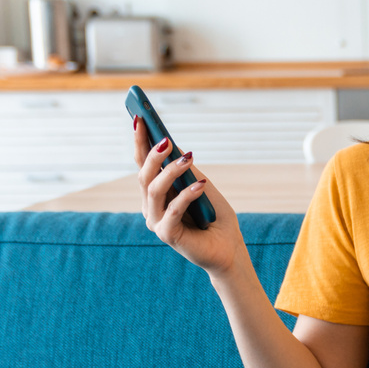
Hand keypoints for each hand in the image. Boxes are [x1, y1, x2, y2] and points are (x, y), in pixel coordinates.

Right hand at [134, 116, 243, 276]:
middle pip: (144, 176)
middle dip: (152, 154)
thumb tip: (170, 142)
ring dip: (170, 172)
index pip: (144, 165)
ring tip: (188, 158)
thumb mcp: (201, 185)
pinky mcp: (167, 235)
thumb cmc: (215, 217)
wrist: (228, 250)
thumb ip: (185, 169)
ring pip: (154, 190)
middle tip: (164, 137)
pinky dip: (187, 195)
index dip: (140, 141)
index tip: (140, 117)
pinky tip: (200, 184)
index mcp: (156, 195)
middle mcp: (151, 208)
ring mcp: (156, 222)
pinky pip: (173, 210)